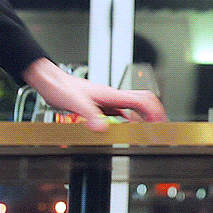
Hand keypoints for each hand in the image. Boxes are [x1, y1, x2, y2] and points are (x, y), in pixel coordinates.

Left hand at [21, 58, 167, 130]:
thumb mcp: (75, 103)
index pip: (142, 99)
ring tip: (148, 130)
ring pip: (134, 107)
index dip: (154, 111)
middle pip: (143, 101)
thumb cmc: (62, 88)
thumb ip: (90, 115)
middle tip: (160, 127)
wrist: (51, 82)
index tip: (160, 122)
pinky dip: (130, 121)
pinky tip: (126, 129)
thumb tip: (103, 128)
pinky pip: (122, 112)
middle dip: (155, 113)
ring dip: (144, 117)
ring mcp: (108, 100)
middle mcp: (113, 96)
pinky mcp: (102, 105)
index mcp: (111, 94)